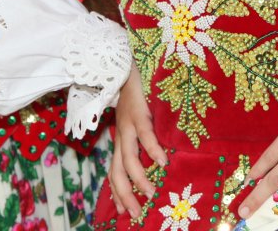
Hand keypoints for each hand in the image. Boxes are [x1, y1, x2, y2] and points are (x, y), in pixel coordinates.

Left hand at [109, 74, 167, 215]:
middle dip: (125, 195)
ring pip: (129, 158)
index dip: (117, 192)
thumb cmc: (138, 93)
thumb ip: (143, 140)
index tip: (122, 212)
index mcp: (121, 139)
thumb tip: (158, 161)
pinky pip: (144, 134)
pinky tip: (162, 161)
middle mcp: (121, 135)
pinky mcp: (138, 112)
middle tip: (135, 213)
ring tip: (150, 193)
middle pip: (118, 172)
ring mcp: (128, 124)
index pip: (115, 172)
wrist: (127, 64)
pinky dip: (152, 149)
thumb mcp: (138, 120)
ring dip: (138, 178)